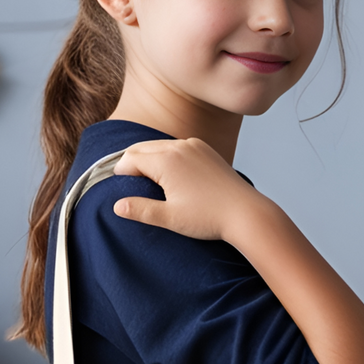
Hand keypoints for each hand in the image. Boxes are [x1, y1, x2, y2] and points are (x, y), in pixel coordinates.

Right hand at [111, 138, 271, 243]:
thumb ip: (141, 210)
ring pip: (160, 146)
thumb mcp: (170, 218)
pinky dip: (166, 156)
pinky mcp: (205, 150)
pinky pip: (177, 147)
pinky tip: (168, 174)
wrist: (246, 213)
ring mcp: (194, 145)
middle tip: (125, 180)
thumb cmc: (208, 218)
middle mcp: (179, 146)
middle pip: (142, 148)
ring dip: (148, 158)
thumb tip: (117, 206)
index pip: (131, 159)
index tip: (117, 186)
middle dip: (131, 162)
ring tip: (144, 178)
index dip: (120, 172)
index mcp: (166, 160)